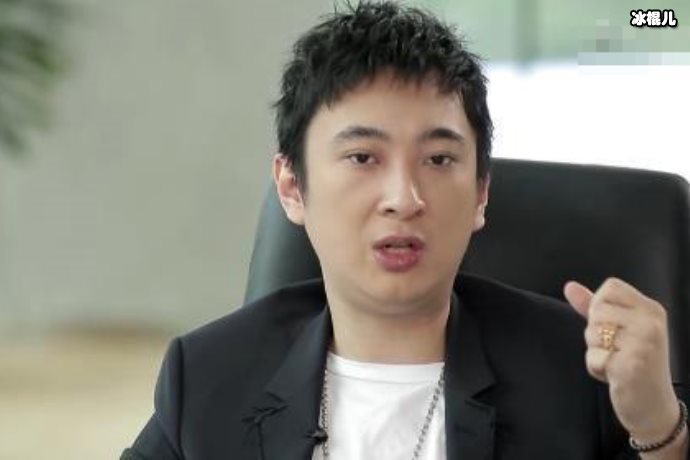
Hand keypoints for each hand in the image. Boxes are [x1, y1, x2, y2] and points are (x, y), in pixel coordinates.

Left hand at [564, 278, 679, 442]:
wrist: (654, 408)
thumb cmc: (636, 365)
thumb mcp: (620, 329)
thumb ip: (593, 306)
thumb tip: (569, 286)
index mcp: (650, 309)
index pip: (611, 286)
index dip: (600, 305)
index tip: (614, 326)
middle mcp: (650, 323)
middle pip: (597, 309)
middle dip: (595, 332)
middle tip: (617, 349)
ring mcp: (643, 343)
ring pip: (592, 333)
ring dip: (596, 351)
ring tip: (617, 361)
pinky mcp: (631, 365)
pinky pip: (593, 357)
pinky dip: (596, 368)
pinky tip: (615, 375)